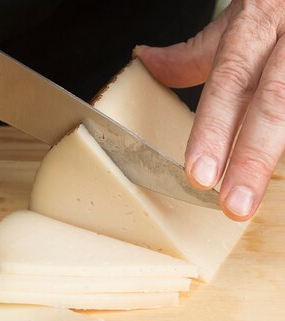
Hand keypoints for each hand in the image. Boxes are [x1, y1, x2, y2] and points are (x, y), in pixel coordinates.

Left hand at [135, 0, 284, 220]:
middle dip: (251, 158)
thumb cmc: (274, 6)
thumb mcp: (236, 20)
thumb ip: (194, 51)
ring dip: (274, 157)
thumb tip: (145, 61)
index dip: (214, 131)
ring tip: (256, 198)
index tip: (199, 175)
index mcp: (256, 25)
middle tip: (233, 205)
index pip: (229, 82)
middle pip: (273, 103)